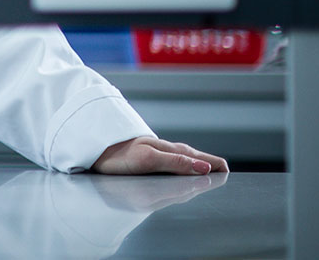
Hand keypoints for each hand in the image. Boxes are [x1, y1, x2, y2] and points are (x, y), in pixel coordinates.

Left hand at [90, 136, 227, 175]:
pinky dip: (180, 167)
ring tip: (208, 171)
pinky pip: (169, 163)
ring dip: (196, 165)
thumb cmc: (117, 154)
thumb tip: (206, 168)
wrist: (90, 146)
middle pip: (194, 158)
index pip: (201, 159)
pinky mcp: (144, 158)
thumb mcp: (149, 160)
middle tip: (224, 171)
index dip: (215, 166)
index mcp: (171, 151)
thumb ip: (176, 163)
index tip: (228, 172)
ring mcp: (155, 153)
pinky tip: (178, 170)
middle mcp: (165, 151)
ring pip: (182, 159)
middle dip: (210, 165)